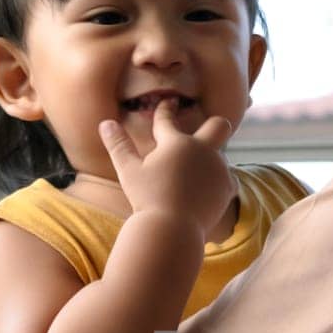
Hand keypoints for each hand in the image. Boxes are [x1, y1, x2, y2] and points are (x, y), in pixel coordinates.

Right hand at [98, 98, 235, 240]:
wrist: (172, 229)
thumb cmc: (146, 199)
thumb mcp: (128, 171)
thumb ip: (118, 145)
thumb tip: (105, 123)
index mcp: (175, 142)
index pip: (167, 119)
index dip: (166, 109)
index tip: (169, 103)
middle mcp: (202, 149)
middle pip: (219, 125)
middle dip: (213, 124)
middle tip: (204, 130)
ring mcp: (218, 168)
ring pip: (221, 156)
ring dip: (210, 161)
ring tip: (196, 175)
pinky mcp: (227, 187)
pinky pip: (227, 179)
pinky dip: (218, 182)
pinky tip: (208, 189)